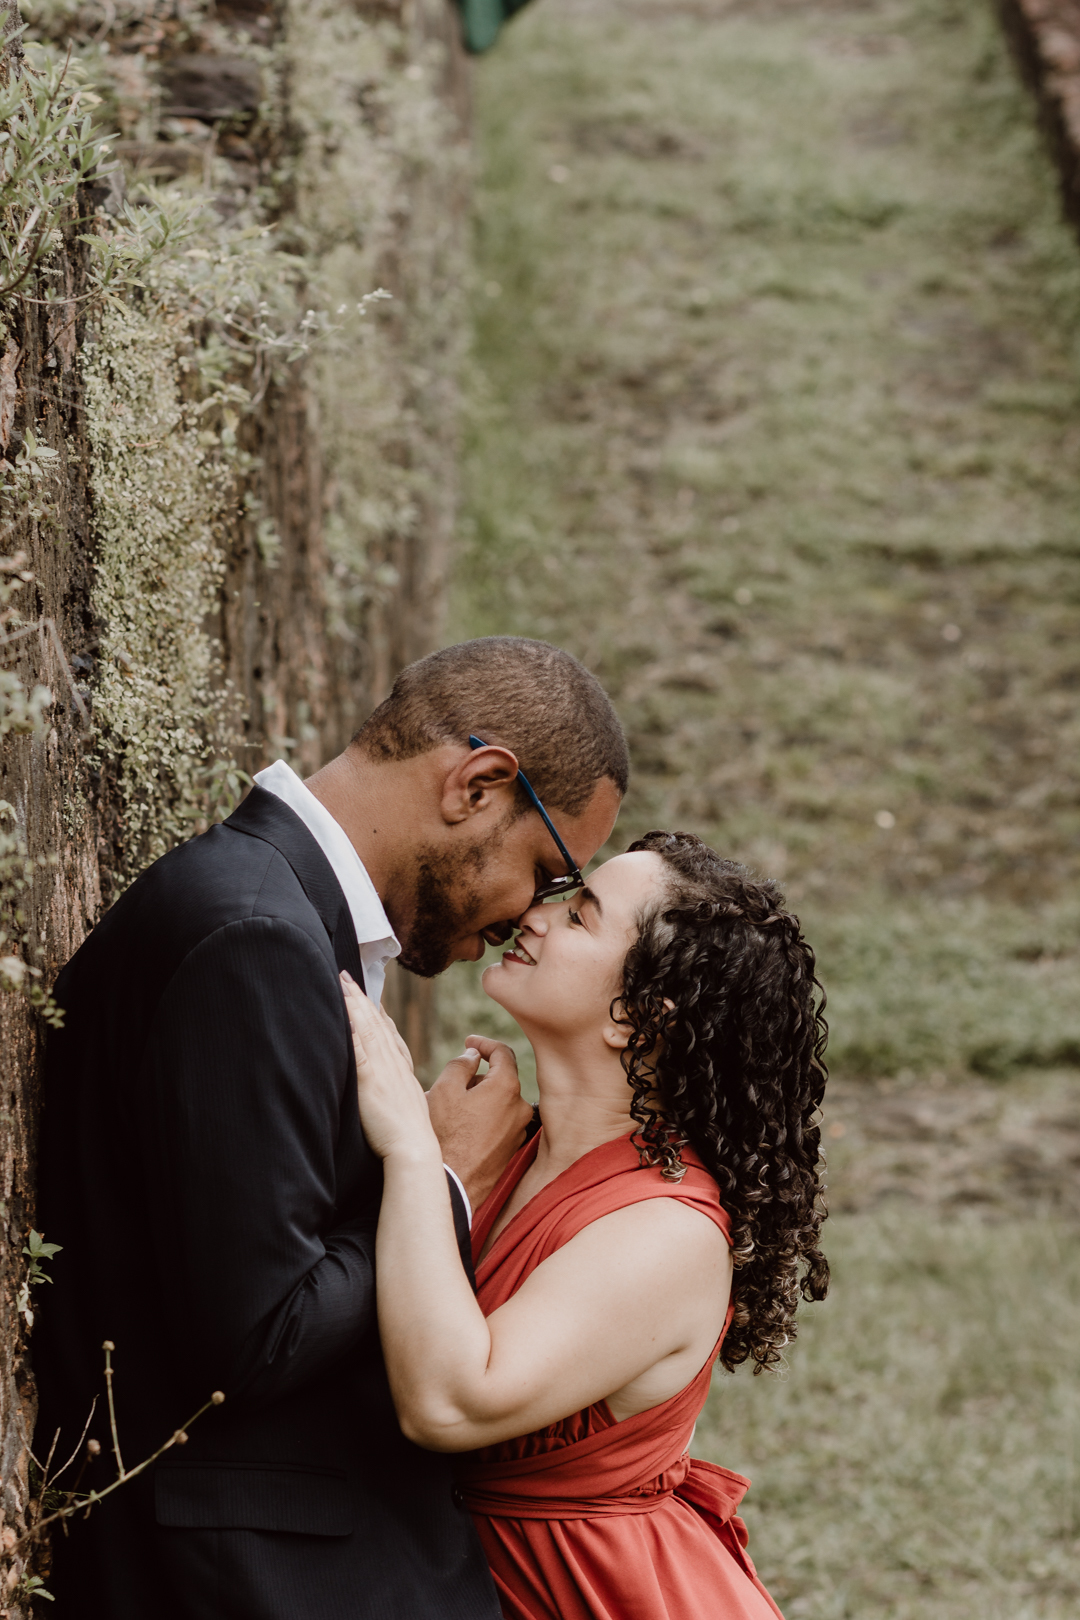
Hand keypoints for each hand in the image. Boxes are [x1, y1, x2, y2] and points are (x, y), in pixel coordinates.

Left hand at [341, 973, 439, 1163]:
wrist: (414, 1149)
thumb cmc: (408, 1136)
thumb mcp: (406, 1106)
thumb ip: (396, 1092)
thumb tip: (388, 1090)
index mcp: (402, 1070)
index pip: (389, 1034)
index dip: (379, 1013)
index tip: (371, 997)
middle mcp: (394, 1064)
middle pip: (377, 1023)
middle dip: (362, 999)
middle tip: (349, 977)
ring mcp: (383, 1069)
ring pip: (368, 1028)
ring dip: (355, 1004)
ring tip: (343, 983)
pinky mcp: (370, 1080)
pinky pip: (358, 1048)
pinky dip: (352, 1028)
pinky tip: (345, 1013)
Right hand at [426, 1036, 533, 1212]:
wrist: (451, 1184)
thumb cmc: (444, 1135)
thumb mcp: (445, 1089)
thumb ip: (461, 1064)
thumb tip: (473, 1056)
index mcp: (507, 1088)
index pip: (503, 1053)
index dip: (484, 1044)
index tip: (469, 1043)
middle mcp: (520, 1108)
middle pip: (500, 1079)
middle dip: (476, 1077)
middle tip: (450, 1084)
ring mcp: (518, 1131)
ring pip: (499, 1103)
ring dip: (478, 1099)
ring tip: (450, 1110)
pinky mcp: (511, 1149)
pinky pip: (498, 1123)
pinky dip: (483, 1118)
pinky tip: (460, 1128)